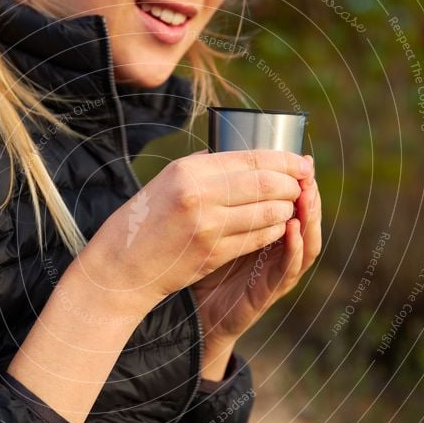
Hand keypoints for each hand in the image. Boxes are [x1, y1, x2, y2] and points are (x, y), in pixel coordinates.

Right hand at [79, 149, 313, 309]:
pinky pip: (257, 237)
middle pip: (266, 183)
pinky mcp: (213, 254)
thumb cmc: (144, 220)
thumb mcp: (167, 180)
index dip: (285, 160)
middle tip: (302, 184)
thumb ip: (204, 167)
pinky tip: (276, 226)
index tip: (301, 162)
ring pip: (267, 212)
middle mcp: (199, 194)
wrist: (121, 266)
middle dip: (292, 183)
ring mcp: (208, 226)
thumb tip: (243, 156)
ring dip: (286, 208)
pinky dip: (273, 230)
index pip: (251, 158)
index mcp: (189, 170)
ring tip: (290, 204)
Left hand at [190, 155, 321, 379]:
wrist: (194, 313)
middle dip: (309, 195)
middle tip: (307, 173)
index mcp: (270, 233)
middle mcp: (280, 252)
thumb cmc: (205, 266)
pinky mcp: (268, 292)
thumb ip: (224, 203)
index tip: (301, 160)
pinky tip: (292, 231)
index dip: (299, 183)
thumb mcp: (216, 228)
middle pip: (306, 219)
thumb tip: (217, 159)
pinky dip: (293, 249)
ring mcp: (278, 273)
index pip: (292, 203)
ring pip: (306, 242)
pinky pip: (288, 269)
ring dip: (309, 218)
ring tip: (307, 196)